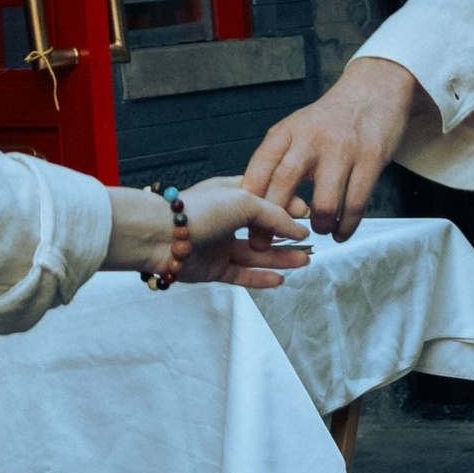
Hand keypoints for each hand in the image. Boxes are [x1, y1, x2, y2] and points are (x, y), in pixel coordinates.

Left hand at [101, 183, 307, 289]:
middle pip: (263, 228)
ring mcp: (219, 244)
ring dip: (280, 258)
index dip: (288, 205)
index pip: (266, 198)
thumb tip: (299, 230)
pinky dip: (261, 278)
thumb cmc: (198, 210)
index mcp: (231, 193)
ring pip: (256, 254)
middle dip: (288, 236)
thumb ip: (274, 215)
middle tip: (312, 243)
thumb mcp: (244, 201)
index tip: (309, 214)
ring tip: (305, 261)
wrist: (160, 237)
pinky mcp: (212, 268)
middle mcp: (226, 218)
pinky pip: (242, 274)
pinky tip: (281, 279)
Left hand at [242, 56, 425, 241]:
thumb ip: (279, 159)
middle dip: (273, 222)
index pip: (259, 167)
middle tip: (269, 242)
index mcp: (287, 132)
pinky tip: (341, 231)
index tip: (246, 224)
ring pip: (323, 203)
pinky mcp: (370, 159)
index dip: (250, 200)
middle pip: (284, 185)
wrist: (374, 89)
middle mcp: (310, 139)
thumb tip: (255, 202)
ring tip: (319, 229)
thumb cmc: (330, 118)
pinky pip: (355, 205)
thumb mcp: (296, 128)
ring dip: (318, 226)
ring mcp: (342, 149)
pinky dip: (346, 226)